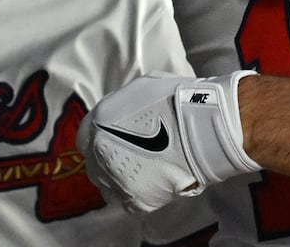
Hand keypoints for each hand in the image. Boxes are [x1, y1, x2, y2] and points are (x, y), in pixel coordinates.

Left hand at [78, 71, 258, 214]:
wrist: (205, 126)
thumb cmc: (179, 100)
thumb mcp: (143, 87)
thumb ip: (122, 103)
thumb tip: (122, 112)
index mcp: (98, 124)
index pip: (84, 137)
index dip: (100, 136)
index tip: (113, 137)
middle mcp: (100, 154)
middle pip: (94, 163)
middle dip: (107, 158)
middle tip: (130, 152)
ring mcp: (117, 180)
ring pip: (107, 185)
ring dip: (119, 178)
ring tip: (141, 169)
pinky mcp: (137, 201)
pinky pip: (127, 202)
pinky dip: (136, 194)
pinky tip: (150, 182)